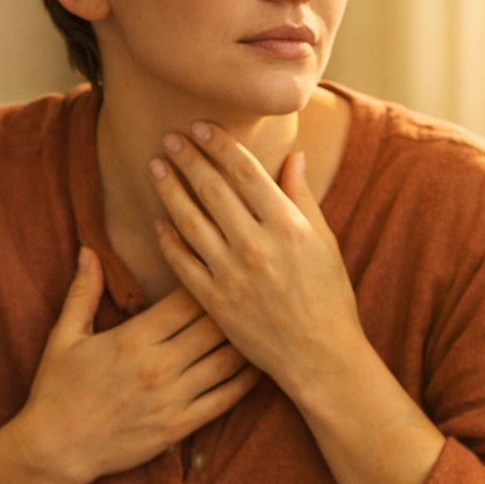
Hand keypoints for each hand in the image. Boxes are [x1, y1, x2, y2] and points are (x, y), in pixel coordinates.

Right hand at [13, 247, 259, 483]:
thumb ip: (83, 292)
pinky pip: (225, 399)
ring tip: (264, 323)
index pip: (187, 299)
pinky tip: (260, 365)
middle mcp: (159, 365)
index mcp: (134, 338)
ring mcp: (173, 398)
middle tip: (253, 292)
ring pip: (227, 360)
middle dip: (235, 306)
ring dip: (248, 341)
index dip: (209, 280)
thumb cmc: (56, 390)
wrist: (55, 450)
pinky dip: (247, 380)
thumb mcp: (64, 337)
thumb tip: (89, 250)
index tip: (221, 269)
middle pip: (215, 325)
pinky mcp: (180, 426)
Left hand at [148, 123, 362, 395]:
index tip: (199, 127)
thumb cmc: (329, 297)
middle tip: (168, 139)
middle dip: (187, 159)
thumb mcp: (324, 242)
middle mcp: (256, 245)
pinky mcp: (215, 301)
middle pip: (211, 190)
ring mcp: (231, 274)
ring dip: (170, 191)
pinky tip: (159, 221)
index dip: (218, 145)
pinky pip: (182, 263)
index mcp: (287, 225)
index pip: (244, 172)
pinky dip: (168, 239)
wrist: (320, 356)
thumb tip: (293, 155)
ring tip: (156, 168)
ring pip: (190, 221)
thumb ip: (303, 197)